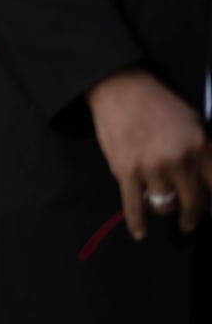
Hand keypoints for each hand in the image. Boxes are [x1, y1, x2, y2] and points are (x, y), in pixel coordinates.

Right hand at [87, 67, 211, 238]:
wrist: (120, 89)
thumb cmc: (157, 103)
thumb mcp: (193, 122)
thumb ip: (201, 151)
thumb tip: (202, 180)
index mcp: (199, 146)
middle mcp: (179, 161)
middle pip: (193, 203)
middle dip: (193, 217)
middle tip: (191, 223)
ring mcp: (151, 168)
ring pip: (164, 206)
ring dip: (165, 210)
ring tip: (163, 209)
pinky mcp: (125, 172)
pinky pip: (133, 205)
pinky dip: (136, 223)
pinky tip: (139, 234)